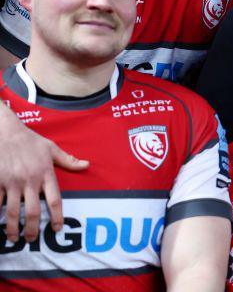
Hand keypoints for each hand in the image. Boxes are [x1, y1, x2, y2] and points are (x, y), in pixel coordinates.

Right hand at [0, 111, 87, 241]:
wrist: (6, 132)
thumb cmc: (30, 141)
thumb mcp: (51, 148)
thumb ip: (68, 160)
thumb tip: (87, 165)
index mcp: (46, 173)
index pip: (55, 199)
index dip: (57, 216)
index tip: (57, 228)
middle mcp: (30, 180)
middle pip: (33, 211)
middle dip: (33, 228)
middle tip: (32, 239)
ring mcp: (12, 182)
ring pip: (13, 211)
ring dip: (13, 227)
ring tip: (14, 237)